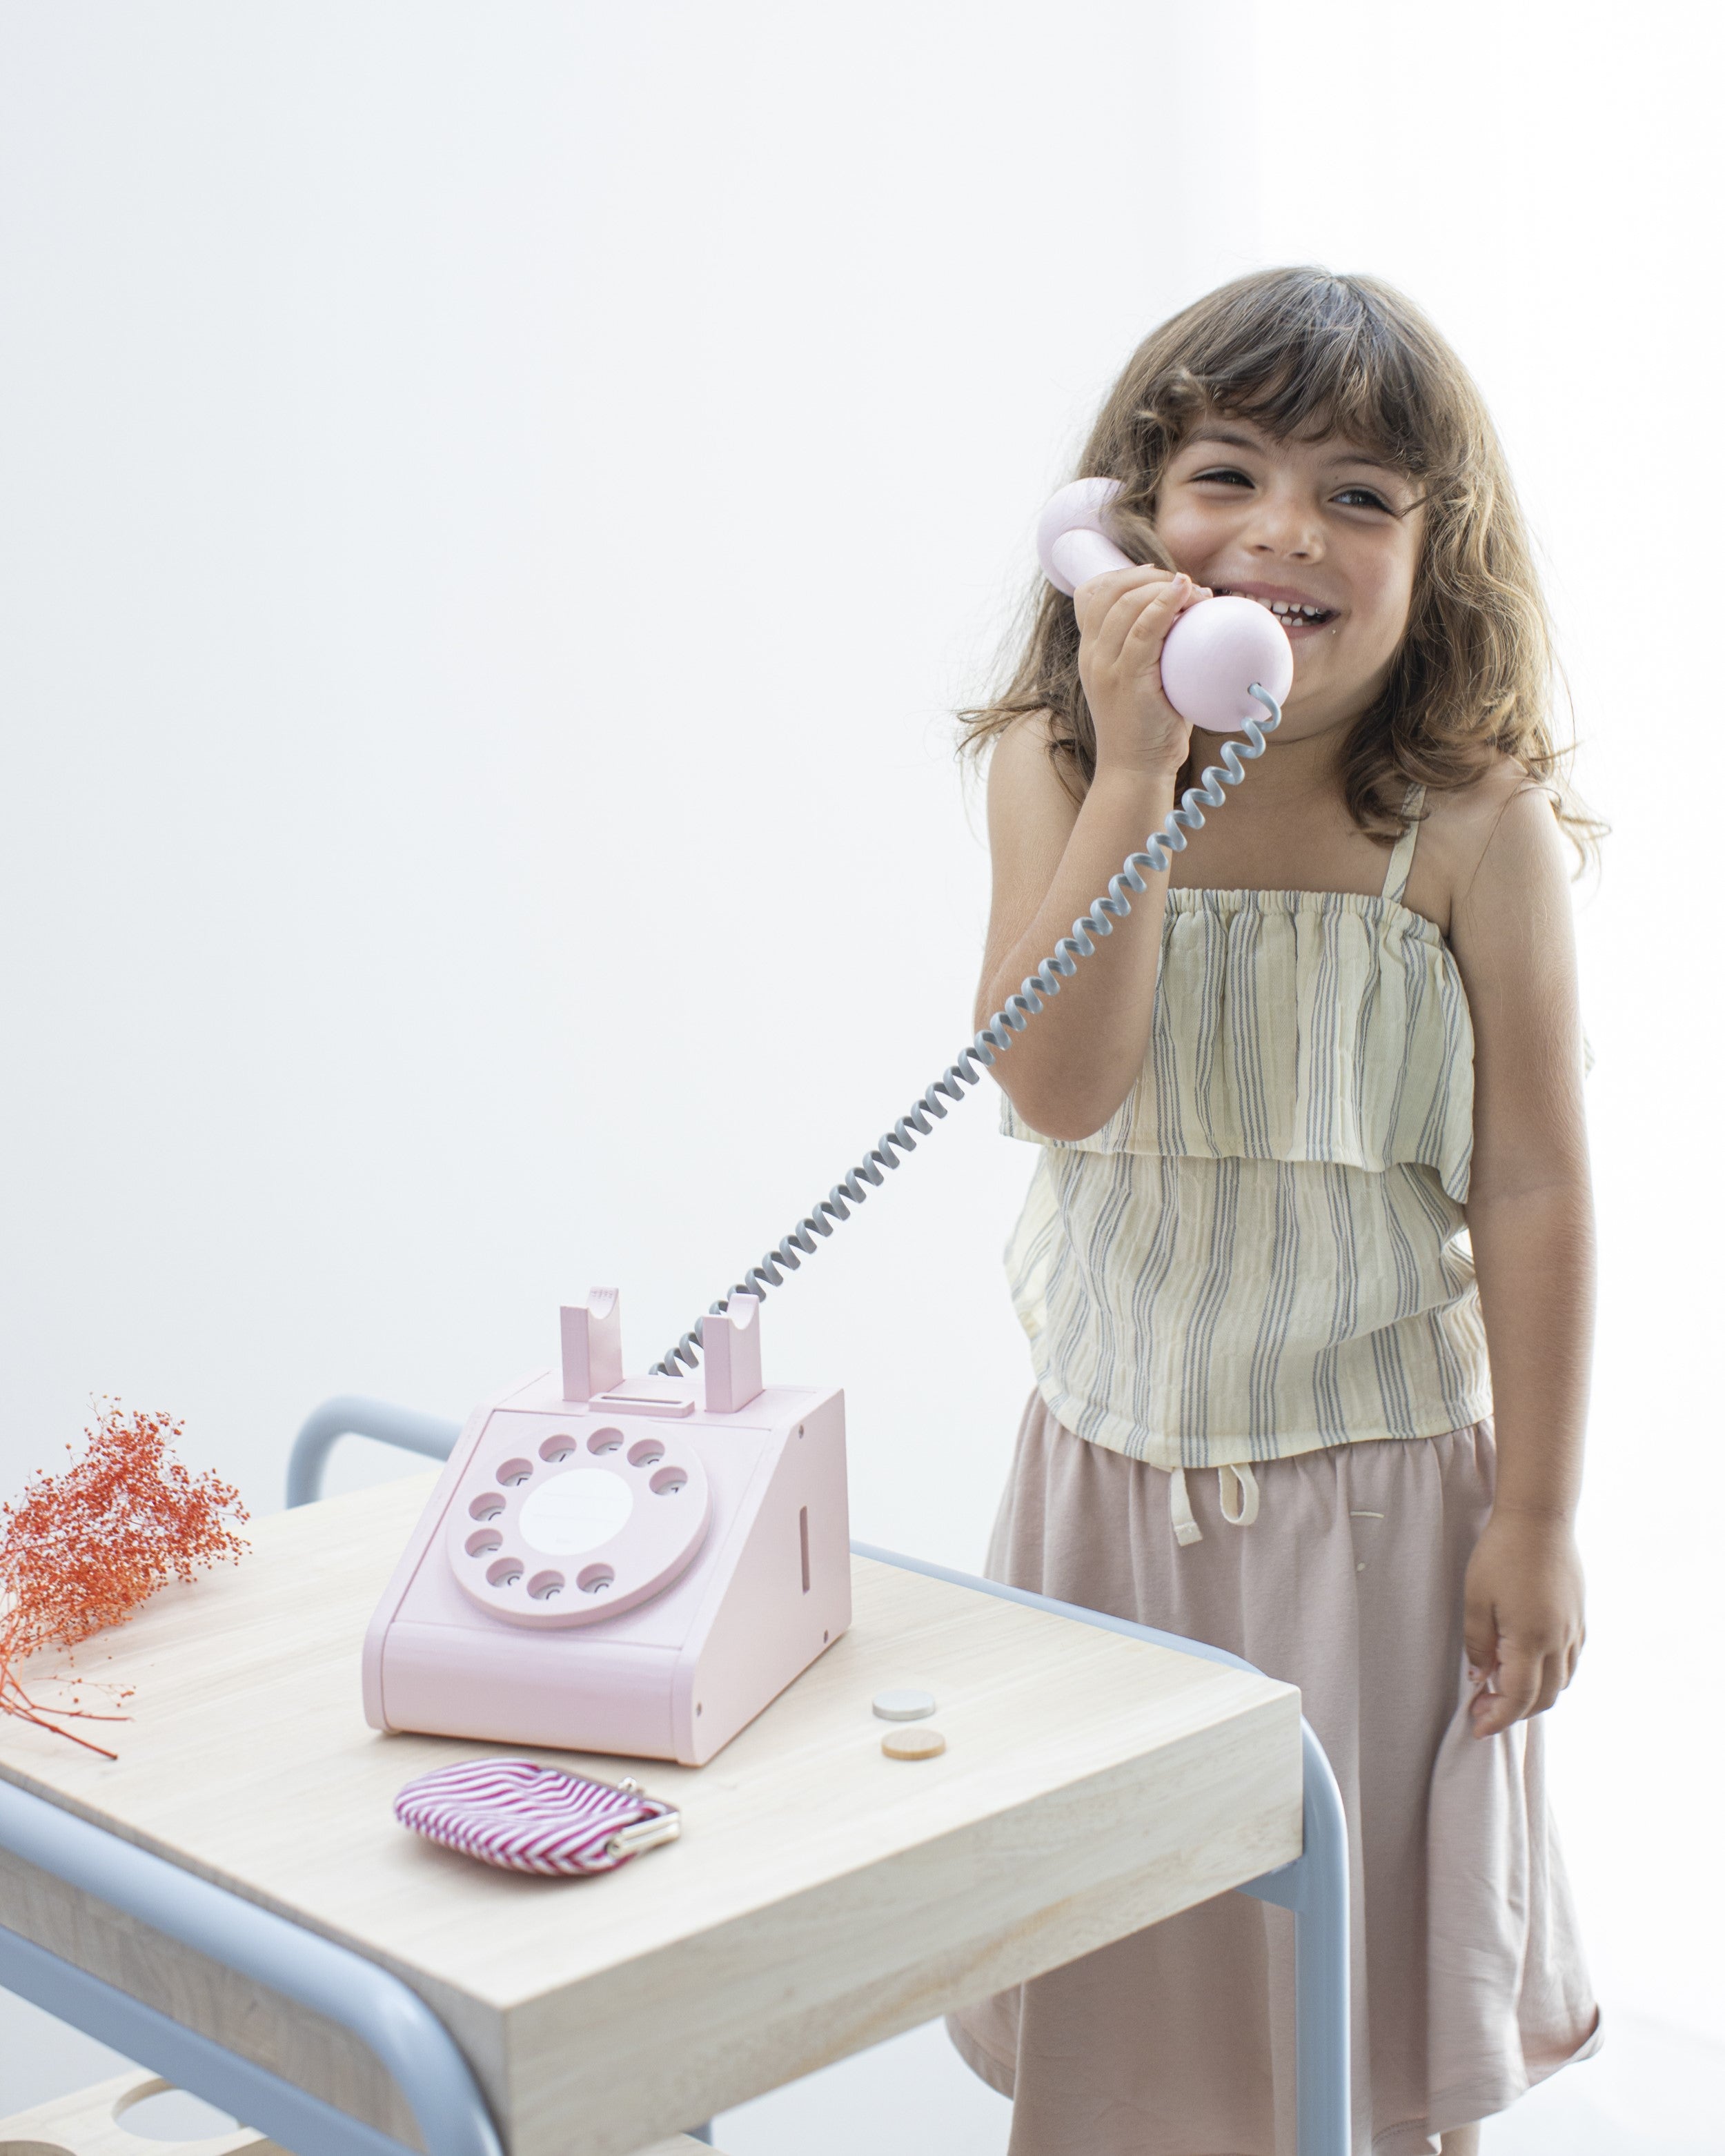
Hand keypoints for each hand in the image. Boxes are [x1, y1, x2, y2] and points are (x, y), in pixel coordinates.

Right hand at [1073, 565, 1208, 779]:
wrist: (1135, 771)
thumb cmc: (1148, 730)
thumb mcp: (1141, 684)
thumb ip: (1153, 653)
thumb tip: (1191, 623)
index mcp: (1091, 653)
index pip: (1091, 594)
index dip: (1124, 575)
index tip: (1158, 577)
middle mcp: (1091, 656)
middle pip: (1109, 591)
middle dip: (1149, 577)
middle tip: (1186, 586)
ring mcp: (1105, 667)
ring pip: (1126, 605)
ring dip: (1164, 588)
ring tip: (1196, 593)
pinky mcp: (1126, 679)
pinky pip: (1144, 629)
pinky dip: (1166, 605)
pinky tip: (1187, 595)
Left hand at [1462, 1509, 1585, 1737]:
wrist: (1539, 1519)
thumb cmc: (1500, 1554)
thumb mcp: (1475, 1598)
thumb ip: (1477, 1643)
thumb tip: (1480, 1677)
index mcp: (1530, 1639)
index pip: (1517, 1697)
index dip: (1497, 1718)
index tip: (1477, 1728)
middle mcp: (1559, 1641)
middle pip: (1543, 1698)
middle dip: (1513, 1713)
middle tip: (1483, 1710)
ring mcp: (1574, 1631)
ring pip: (1562, 1683)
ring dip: (1534, 1697)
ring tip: (1502, 1691)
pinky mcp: (1580, 1618)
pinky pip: (1571, 1662)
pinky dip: (1552, 1677)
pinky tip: (1529, 1667)